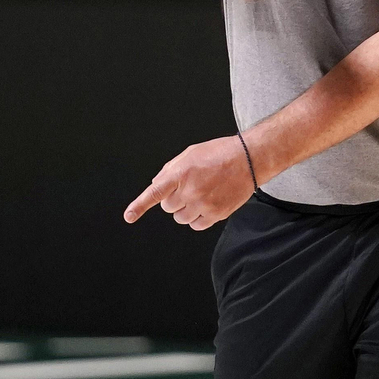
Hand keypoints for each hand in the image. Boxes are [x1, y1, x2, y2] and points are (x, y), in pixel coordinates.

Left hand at [124, 135, 253, 230]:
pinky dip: (197, 219)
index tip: (129, 216)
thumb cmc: (220, 153)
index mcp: (182, 173)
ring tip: (200, 195)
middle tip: (189, 188)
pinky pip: (196, 225)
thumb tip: (156, 185)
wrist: (249, 159)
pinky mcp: (216, 214)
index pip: (155, 192)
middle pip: (168, 207)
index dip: (140, 206)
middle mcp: (191, 190)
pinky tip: (206, 205)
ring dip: (185, 210)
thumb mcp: (191, 154)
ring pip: (180, 218)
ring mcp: (204, 204)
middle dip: (174, 199)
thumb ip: (170, 169)